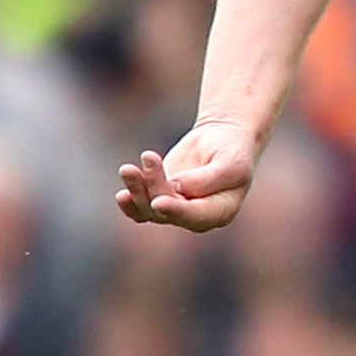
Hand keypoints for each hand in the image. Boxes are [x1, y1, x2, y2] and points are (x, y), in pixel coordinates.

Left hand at [118, 119, 258, 233]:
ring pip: (148, 210)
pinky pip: (139, 210)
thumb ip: (208, 177)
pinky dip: (129, 202)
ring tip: (128, 169)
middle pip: (167, 211)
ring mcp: (176, 210)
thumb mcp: (231, 160)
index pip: (195, 216)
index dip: (176, 211)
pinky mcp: (159, 199)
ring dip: (136, 190)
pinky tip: (122, 194)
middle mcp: (196, 217)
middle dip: (154, 187)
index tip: (158, 202)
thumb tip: (177, 188)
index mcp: (220, 212)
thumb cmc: (232, 149)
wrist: (220, 138)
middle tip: (150, 156)